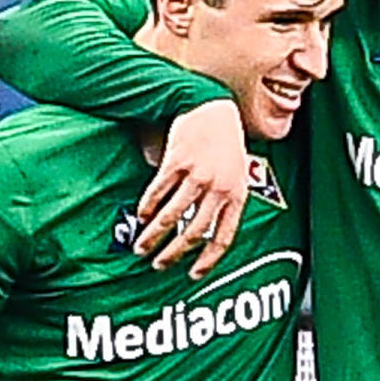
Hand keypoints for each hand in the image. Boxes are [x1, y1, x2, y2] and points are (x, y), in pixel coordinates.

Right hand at [132, 98, 248, 275]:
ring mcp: (198, 174)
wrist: (211, 106)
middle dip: (174, 252)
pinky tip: (141, 216)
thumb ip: (224, 200)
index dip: (208, 260)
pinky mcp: (178, 161)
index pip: (223, 237)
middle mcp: (219, 187)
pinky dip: (148, 206)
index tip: (193, 274)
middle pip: (195, 231)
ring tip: (141, 246)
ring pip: (173, 215)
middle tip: (159, 264)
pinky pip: (159, 191)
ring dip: (154, 235)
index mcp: (237, 194)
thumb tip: (202, 230)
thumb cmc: (225, 141)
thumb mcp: (237, 172)